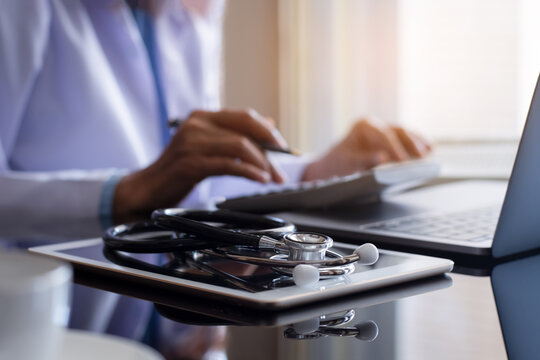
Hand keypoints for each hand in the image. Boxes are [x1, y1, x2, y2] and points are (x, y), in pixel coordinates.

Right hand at [113, 109, 286, 221]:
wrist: (147, 188)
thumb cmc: (178, 170)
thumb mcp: (207, 147)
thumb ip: (234, 135)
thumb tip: (269, 124)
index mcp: (202, 117)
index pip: (244, 117)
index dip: (268, 131)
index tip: (283, 148)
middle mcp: (197, 124)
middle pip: (246, 130)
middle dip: (270, 150)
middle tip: (281, 170)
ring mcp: (192, 142)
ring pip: (240, 147)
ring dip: (262, 164)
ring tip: (272, 178)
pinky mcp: (190, 163)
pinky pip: (229, 164)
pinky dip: (249, 172)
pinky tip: (259, 179)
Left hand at [302, 117, 431, 180]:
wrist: (334, 162)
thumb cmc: (339, 162)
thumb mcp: (349, 161)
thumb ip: (366, 159)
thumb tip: (385, 158)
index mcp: (364, 125)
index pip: (383, 134)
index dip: (395, 147)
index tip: (403, 160)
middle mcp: (376, 124)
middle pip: (398, 131)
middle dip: (411, 144)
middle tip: (422, 157)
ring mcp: (385, 130)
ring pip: (405, 134)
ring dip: (418, 143)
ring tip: (430, 152)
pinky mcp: (391, 139)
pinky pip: (407, 140)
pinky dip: (417, 144)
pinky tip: (430, 149)